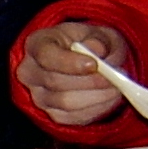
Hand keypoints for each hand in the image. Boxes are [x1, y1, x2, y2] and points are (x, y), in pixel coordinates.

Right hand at [17, 22, 132, 125]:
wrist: (84, 60)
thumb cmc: (86, 42)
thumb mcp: (94, 31)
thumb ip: (97, 39)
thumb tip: (97, 51)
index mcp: (37, 45)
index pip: (46, 56)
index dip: (69, 62)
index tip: (94, 64)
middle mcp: (30, 73)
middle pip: (55, 82)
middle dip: (90, 81)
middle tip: (117, 76)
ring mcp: (38, 97)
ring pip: (66, 102)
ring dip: (97, 96)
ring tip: (117, 86)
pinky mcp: (53, 115)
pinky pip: (75, 116)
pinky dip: (98, 108)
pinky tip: (110, 97)